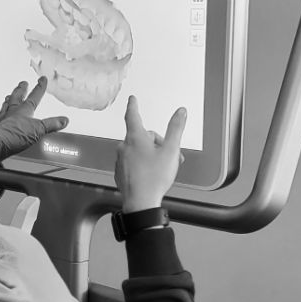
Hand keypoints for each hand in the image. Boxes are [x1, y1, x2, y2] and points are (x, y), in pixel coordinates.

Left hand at [0, 77, 67, 163]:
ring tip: (9, 96)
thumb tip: (64, 120)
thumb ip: (51, 124)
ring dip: (10, 100)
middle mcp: (13, 112)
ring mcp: (5, 120)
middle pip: (17, 97)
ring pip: (7, 106)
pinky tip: (2, 117)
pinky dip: (3, 114)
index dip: (40, 87)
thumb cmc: (15, 135)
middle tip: (23, 83)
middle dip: (21, 89)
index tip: (42, 79)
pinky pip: (1, 118)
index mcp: (24, 110)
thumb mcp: (38, 130)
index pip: (34, 96)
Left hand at [115, 96, 186, 211]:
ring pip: (138, 150)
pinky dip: (142, 164)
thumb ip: (176, 129)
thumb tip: (181, 111)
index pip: (132, 116)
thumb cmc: (154, 177)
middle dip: (157, 142)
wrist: (140, 202)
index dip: (133, 106)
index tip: (132, 99)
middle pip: (142, 137)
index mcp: (135, 138)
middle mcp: (124, 147)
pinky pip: (132, 162)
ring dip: (151, 154)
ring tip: (163, 167)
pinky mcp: (120, 172)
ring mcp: (120, 160)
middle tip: (172, 156)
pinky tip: (151, 174)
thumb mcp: (171, 151)